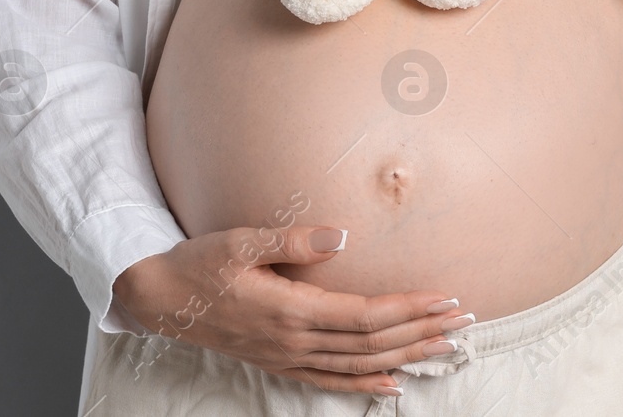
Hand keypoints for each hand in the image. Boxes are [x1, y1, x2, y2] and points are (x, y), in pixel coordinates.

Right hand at [111, 225, 474, 395]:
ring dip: (405, 356)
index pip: (366, 314)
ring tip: (445, 347)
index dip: (410, 307)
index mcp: (291, 310)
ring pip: (358, 365)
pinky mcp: (278, 363)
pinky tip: (392, 386)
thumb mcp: (240, 241)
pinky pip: (329, 381)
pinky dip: (364, 385)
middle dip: (422, 332)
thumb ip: (293, 240)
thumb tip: (342, 236)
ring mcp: (287, 357)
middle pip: (373, 343)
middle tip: (465, 322)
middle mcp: (294, 341)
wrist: (156, 298)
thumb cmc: (199, 264)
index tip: (446, 297)